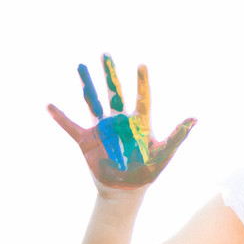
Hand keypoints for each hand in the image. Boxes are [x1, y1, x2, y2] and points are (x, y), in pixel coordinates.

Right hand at [48, 54, 195, 189]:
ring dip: (87, 85)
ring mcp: (102, 129)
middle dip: (110, 73)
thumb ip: (177, 136)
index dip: (142, 82)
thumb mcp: (164, 154)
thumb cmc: (147, 172)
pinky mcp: (87, 140)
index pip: (142, 97)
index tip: (141, 65)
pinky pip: (71, 126)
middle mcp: (119, 121)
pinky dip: (60, 117)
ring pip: (93, 101)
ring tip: (81, 66)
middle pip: (114, 92)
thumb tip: (195, 118)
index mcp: (139, 122)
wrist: (125, 190)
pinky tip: (49, 105)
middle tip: (105, 54)